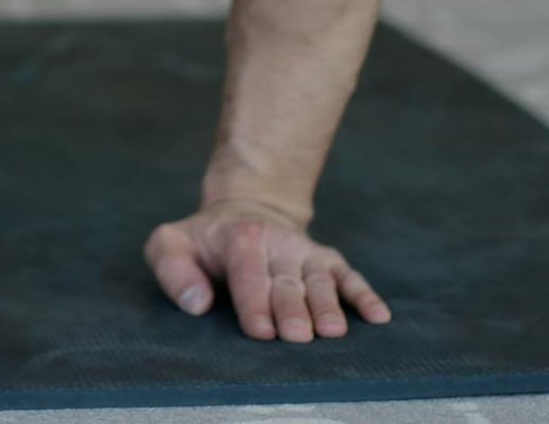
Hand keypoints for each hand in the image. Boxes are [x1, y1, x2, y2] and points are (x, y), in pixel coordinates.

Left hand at [143, 200, 389, 341]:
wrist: (245, 211)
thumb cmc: (203, 242)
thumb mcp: (170, 244)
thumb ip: (172, 269)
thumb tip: (196, 304)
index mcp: (239, 239)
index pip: (249, 274)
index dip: (255, 302)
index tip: (262, 332)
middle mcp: (277, 244)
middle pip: (286, 282)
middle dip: (292, 310)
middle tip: (298, 337)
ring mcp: (305, 252)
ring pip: (319, 281)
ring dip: (327, 306)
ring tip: (332, 331)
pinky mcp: (327, 260)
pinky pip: (348, 276)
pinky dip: (364, 295)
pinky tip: (378, 317)